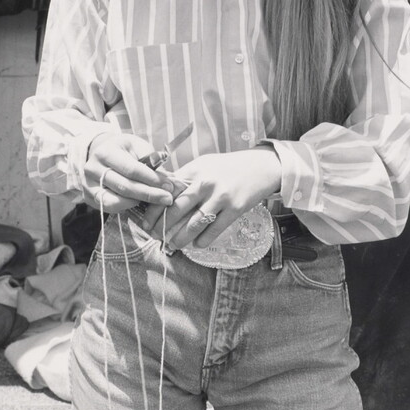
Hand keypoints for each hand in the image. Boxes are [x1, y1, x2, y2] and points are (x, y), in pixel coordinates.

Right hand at [81, 133, 175, 213]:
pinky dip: (126, 207)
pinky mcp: (88, 197)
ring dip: (139, 202)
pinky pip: (109, 207)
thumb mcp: (137, 146)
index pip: (131, 169)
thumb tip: (168, 178)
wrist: (100, 152)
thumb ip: (151, 160)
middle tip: (168, 198)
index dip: (152, 179)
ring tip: (155, 200)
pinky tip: (138, 202)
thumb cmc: (122, 149)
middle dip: (149, 194)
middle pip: (124, 187)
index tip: (168, 186)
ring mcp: (87, 184)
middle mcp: (93, 168)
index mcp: (105, 152)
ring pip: (116, 200)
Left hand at [148, 146, 281, 250]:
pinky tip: (197, 244)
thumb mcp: (205, 164)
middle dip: (163, 226)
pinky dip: (204, 240)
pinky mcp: (235, 208)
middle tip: (156, 237)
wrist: (262, 166)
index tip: (146, 221)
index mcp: (195, 170)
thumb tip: (163, 192)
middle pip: (177, 208)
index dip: (154, 209)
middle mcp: (206, 182)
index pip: (167, 191)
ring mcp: (221, 196)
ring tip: (174, 245)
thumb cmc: (230, 167)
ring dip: (181, 238)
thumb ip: (186, 177)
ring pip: (194, 223)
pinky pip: (215, 229)